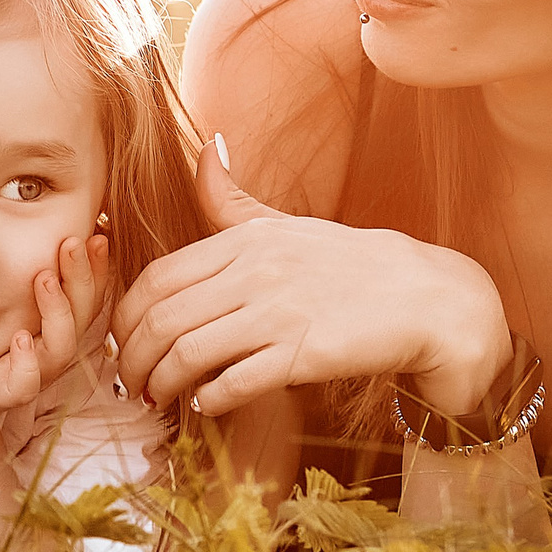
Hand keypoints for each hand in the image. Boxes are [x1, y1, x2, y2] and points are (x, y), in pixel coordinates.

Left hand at [0, 234, 107, 429]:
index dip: (97, 266)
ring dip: (58, 312)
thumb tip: (28, 209)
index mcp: (53, 324)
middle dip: (82, 277)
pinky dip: (27, 364)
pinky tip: (20, 339)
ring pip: (61, 347)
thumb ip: (15, 266)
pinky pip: (24, 384)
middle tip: (73, 242)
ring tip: (45, 279)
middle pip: (84, 313)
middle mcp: (49, 348)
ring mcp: (30, 373)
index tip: (99, 231)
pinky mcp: (1, 396)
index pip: (87, 292)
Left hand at [112, 135, 510, 417]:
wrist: (430, 298)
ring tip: (158, 398)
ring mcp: (279, 312)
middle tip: (130, 381)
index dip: (124, 317)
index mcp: (242, 241)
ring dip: (162, 383)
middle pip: (162, 319)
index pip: (156, 279)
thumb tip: (206, 146)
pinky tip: (206, 405)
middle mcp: (255, 272)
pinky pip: (237, 380)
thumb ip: (233, 199)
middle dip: (133, 357)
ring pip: (189, 352)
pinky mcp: (306, 353)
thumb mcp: (286, 224)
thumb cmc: (349, 266)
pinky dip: (210, 397)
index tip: (122, 343)